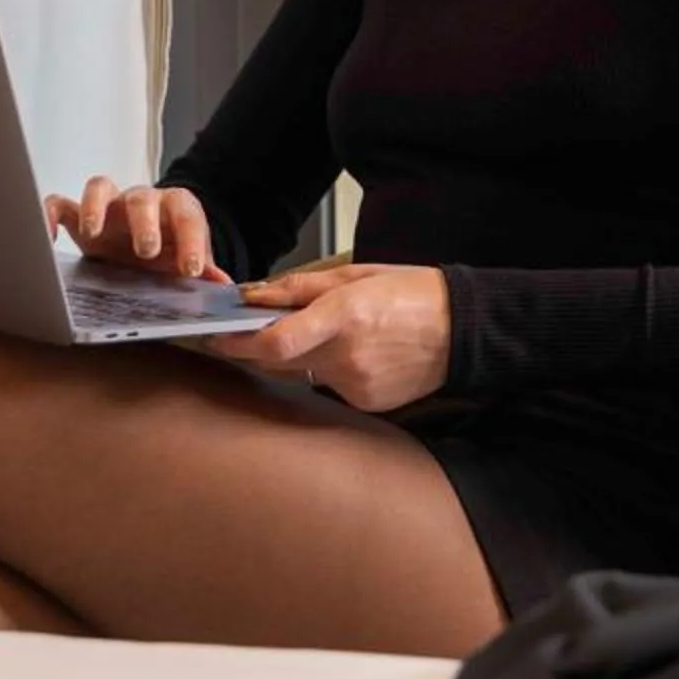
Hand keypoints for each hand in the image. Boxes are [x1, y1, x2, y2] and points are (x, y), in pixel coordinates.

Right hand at [43, 174, 232, 283]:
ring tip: (93, 234)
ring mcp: (107, 207)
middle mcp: (140, 202)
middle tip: (146, 251)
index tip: (190, 270)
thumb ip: (205, 271)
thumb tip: (223, 285)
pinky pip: (59, 204)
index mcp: (174, 210)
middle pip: (141, 197)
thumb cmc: (171, 253)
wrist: (150, 246)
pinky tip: (48, 239)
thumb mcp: (190, 263)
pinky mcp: (79, 218)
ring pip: (99, 187)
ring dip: (95, 207)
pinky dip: (50, 215)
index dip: (191, 241)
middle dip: (144, 223)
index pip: (186, 215)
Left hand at [194, 260, 450, 410]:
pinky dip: (330, 370)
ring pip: (305, 373)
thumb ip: (301, 288)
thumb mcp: (355, 275)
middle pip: (281, 361)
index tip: (216, 338)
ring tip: (332, 333)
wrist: (462, 330)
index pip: (276, 342)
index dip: (239, 344)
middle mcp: (347, 357)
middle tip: (247, 333)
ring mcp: (357, 385)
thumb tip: (254, 295)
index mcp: (344, 316)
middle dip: (261, 347)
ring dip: (302, 356)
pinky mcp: (366, 403)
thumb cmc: (412, 294)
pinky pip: (330, 386)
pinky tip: (357, 352)